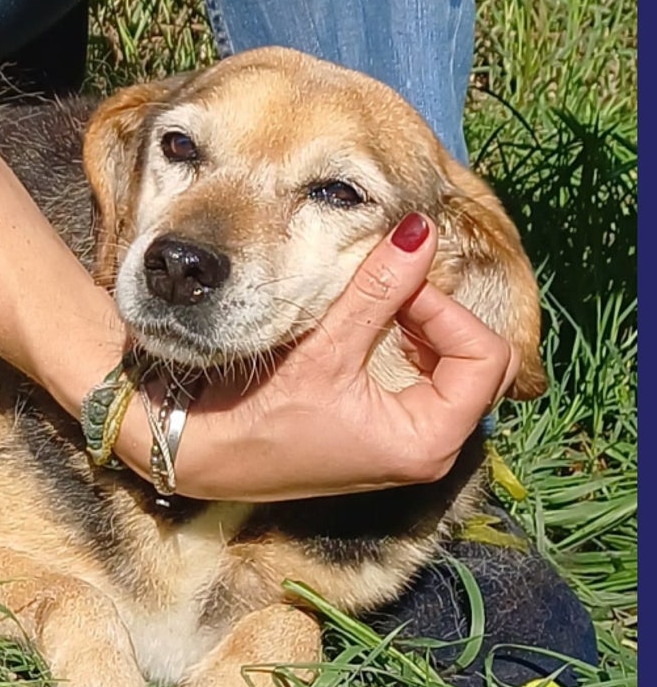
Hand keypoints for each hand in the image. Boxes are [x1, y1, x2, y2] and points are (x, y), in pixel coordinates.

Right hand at [118, 214, 519, 502]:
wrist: (202, 455)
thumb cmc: (258, 417)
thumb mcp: (324, 351)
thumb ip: (378, 289)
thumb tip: (420, 231)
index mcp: (428, 442)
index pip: (485, 358)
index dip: (449, 311)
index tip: (400, 285)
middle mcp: (429, 451)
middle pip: (480, 367)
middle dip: (445, 321)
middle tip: (397, 293)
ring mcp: (407, 444)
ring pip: (454, 373)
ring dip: (426, 331)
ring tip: (380, 307)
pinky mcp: (384, 434)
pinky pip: (424, 384)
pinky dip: (407, 348)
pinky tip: (369, 331)